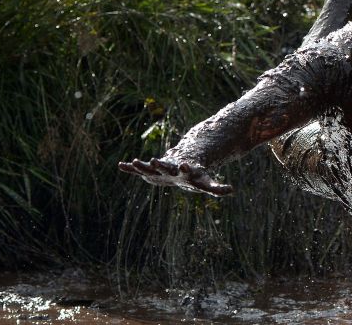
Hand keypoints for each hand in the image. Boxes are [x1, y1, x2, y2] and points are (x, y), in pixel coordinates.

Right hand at [118, 157, 232, 196]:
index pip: (185, 169)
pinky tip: (120, 166)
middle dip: (160, 164)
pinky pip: (138, 170)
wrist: (181, 164)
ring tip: (134, 161)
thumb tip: (231, 190)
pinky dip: (130, 169)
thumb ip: (217, 188)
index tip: (183, 164)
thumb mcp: (206, 183)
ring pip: (150, 167)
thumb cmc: (195, 176)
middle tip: (154, 160)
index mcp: (184, 171)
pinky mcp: (151, 171)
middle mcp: (171, 168)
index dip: (184, 168)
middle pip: (164, 166)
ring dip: (142, 166)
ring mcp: (159, 168)